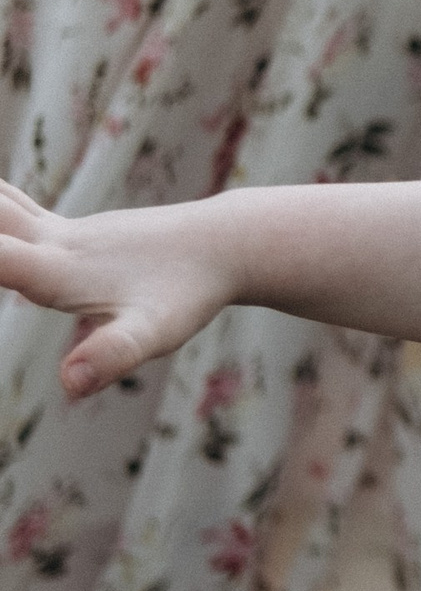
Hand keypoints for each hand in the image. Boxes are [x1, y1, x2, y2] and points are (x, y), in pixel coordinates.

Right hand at [0, 185, 233, 397]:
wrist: (227, 243)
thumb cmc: (189, 291)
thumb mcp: (152, 333)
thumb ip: (111, 355)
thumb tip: (70, 384)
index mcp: (58, 270)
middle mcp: (56, 243)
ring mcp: (68, 232)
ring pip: (6, 205)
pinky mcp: (82, 231)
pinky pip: (22, 209)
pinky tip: (0, 208)